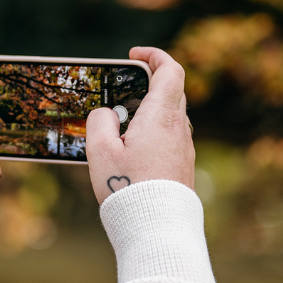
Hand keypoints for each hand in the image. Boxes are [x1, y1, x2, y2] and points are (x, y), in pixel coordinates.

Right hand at [85, 47, 194, 203]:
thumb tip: (106, 113)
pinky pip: (170, 137)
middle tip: (124, 86)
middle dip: (149, 81)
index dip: (154, 55)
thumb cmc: (127, 188)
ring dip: (149, 109)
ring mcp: (184, 148)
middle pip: (171, 90)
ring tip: (122, 122)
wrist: (158, 228)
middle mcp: (179, 128)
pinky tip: (132, 148)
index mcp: (161, 116)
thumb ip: (99, 121)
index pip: (170, 69)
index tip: (134, 55)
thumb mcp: (100, 151)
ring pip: (170, 115)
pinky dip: (153, 130)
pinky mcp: (183, 166)